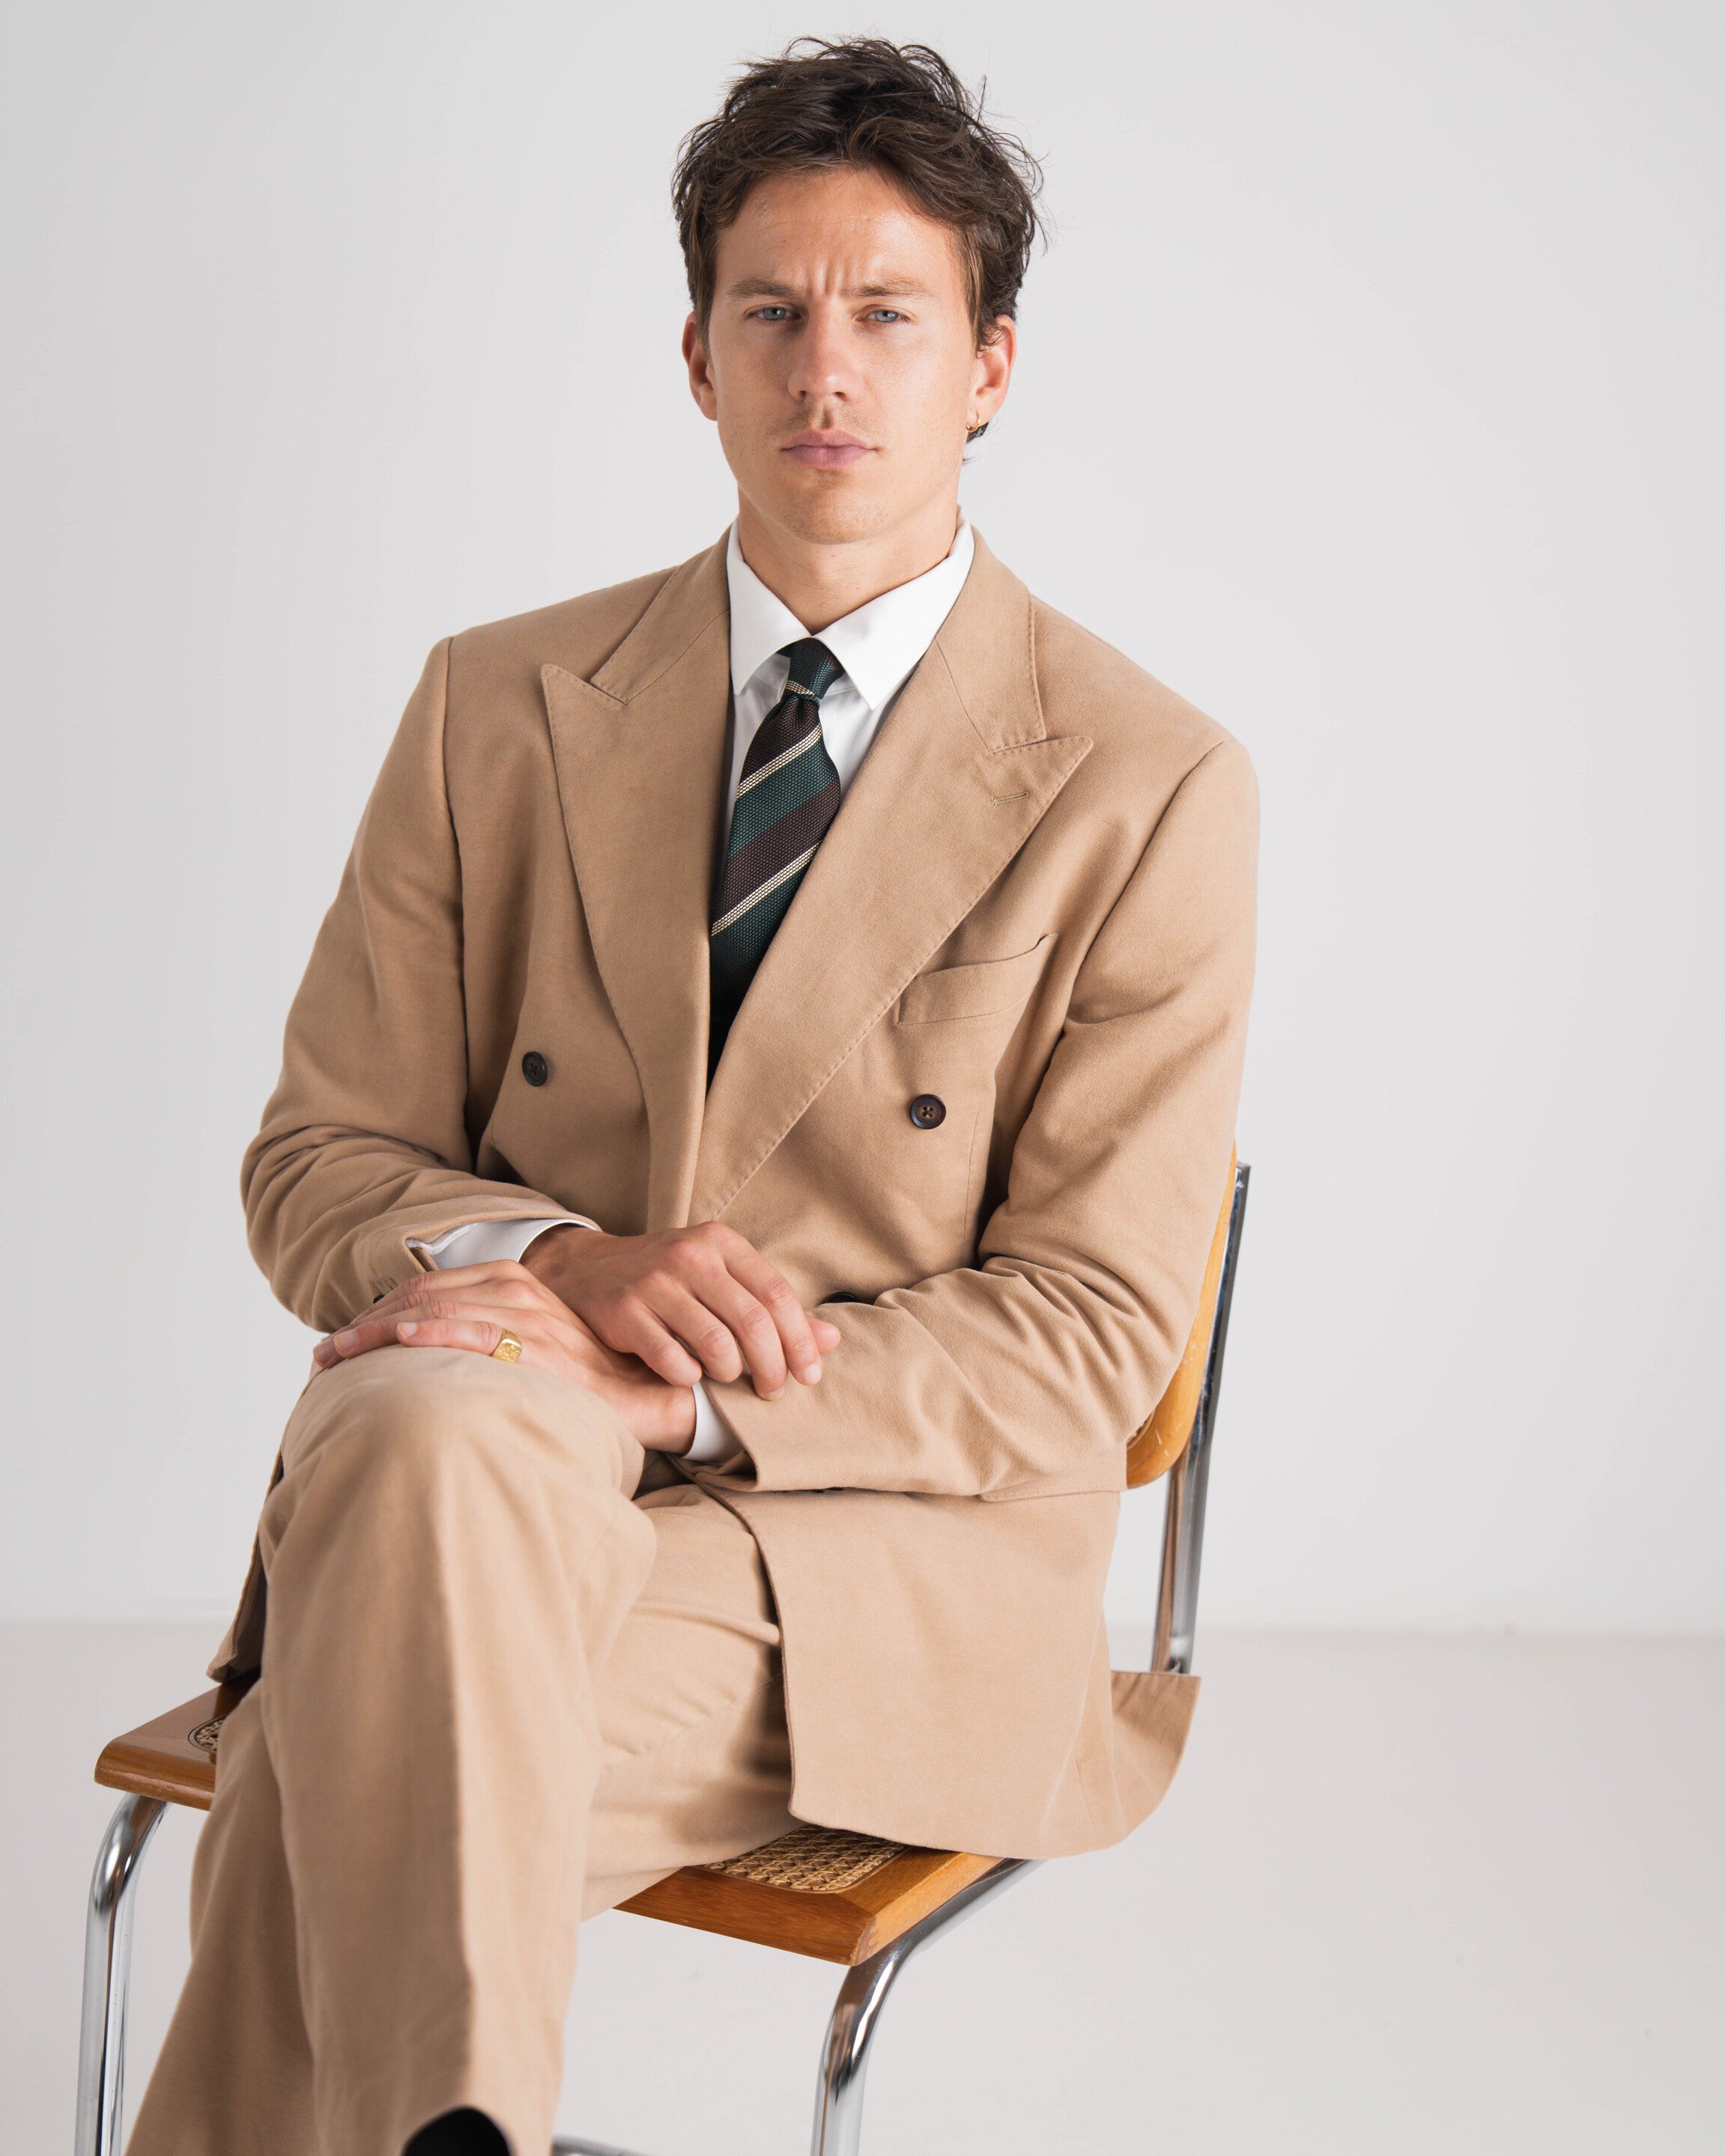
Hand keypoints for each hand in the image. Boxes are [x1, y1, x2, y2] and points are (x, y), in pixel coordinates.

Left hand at [310, 1262, 697, 1450]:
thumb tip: (415, 1352)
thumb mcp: (523, 1347)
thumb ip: (479, 1337)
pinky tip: (398, 1343)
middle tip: (324, 1355)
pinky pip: (475, 1333)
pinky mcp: (539, 1348)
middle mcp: (519, 1289)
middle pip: (421, 1296)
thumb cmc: (576, 1381)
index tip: (340, 1341)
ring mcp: (530, 1317)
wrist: (643, 1397)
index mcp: (512, 1281)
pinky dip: (432, 1334)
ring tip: (337, 1358)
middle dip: (365, 1324)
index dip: (376, 1310)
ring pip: (436, 1310)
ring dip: (379, 1333)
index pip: (426, 1287)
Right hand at [523, 1221, 840, 1399]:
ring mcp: (654, 1282)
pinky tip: (690, 1378)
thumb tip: (831, 1340)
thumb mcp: (720, 1280)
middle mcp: (690, 1256)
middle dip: (772, 1366)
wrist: (586, 1269)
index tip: (810, 1375)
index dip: (800, 1340)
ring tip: (729, 1380)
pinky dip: (688, 1377)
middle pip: (753, 1321)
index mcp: (721, 1243)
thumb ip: (771, 1308)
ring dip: (731, 1373)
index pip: (777, 1294)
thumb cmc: (668, 1280)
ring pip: (716, 1343)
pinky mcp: (624, 1311)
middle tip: (774, 1392)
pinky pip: (671, 1358)